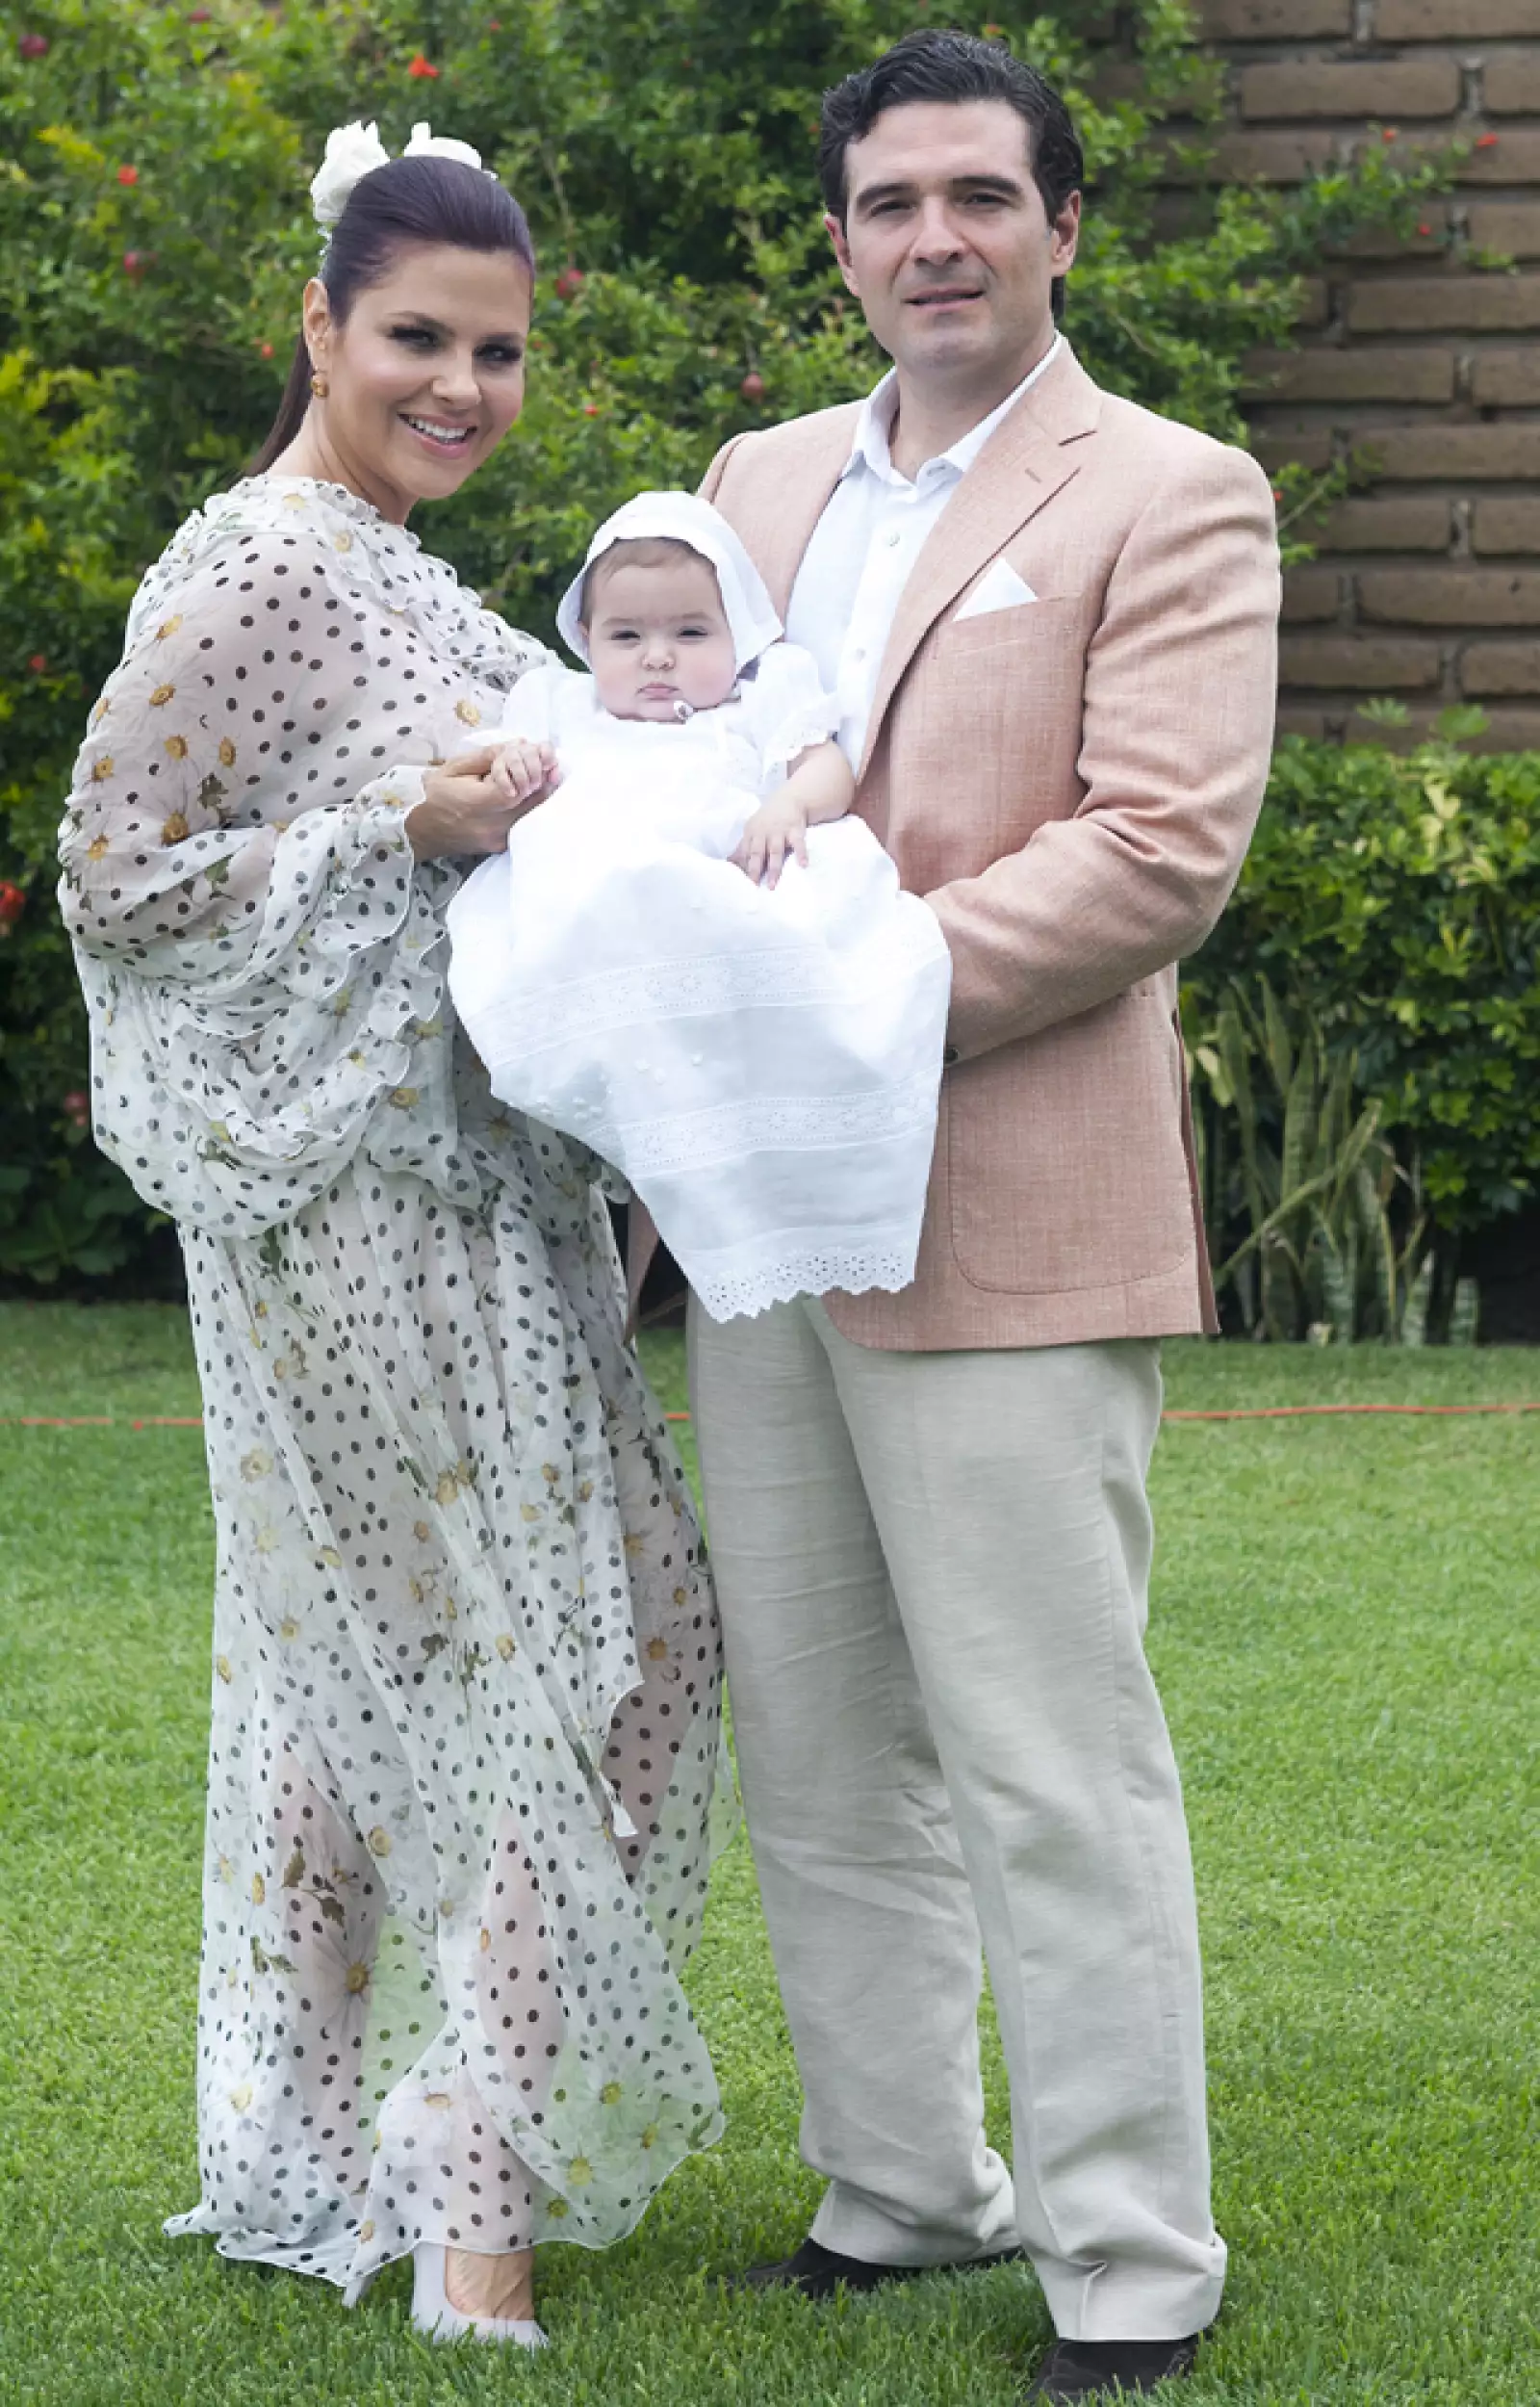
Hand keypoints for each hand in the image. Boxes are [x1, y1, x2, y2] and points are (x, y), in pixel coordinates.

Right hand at [405, 743, 558, 861]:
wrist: (422, 832)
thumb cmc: (434, 795)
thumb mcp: (454, 767)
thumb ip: (487, 756)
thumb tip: (518, 746)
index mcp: (475, 804)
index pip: (516, 791)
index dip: (532, 773)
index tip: (539, 758)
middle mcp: (490, 826)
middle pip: (530, 805)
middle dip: (544, 781)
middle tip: (551, 765)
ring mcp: (497, 840)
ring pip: (531, 816)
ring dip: (542, 794)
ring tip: (547, 776)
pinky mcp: (500, 846)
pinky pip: (523, 825)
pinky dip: (531, 808)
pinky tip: (531, 793)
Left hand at [731, 795, 810, 888]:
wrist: (789, 799)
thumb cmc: (767, 819)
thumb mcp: (752, 830)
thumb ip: (743, 847)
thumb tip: (729, 863)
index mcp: (751, 833)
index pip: (745, 852)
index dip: (743, 867)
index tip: (741, 883)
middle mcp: (764, 832)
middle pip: (758, 853)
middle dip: (755, 869)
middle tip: (753, 886)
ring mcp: (780, 831)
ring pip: (775, 851)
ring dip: (774, 868)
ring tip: (772, 884)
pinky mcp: (795, 830)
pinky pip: (799, 843)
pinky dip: (801, 854)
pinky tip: (803, 865)